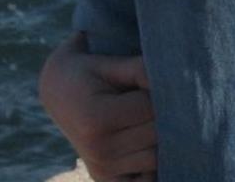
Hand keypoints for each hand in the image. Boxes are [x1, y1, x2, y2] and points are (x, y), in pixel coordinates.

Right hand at [38, 33, 156, 181]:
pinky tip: (150, 144)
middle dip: (167, 114)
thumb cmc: (90, 74)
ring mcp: (102, 168)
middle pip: (156, 134)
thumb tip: (176, 79)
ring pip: (156, 156)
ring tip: (151, 118)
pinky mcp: (106, 179)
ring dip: (163, 138)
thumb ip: (140, 70)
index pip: (151, 109)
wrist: (59, 94)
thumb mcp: (110, 64)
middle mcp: (98, 149)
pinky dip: (153, 166)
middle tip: (163, 100)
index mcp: (96, 119)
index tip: (155, 83)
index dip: (162, 92)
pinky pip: (145, 178)